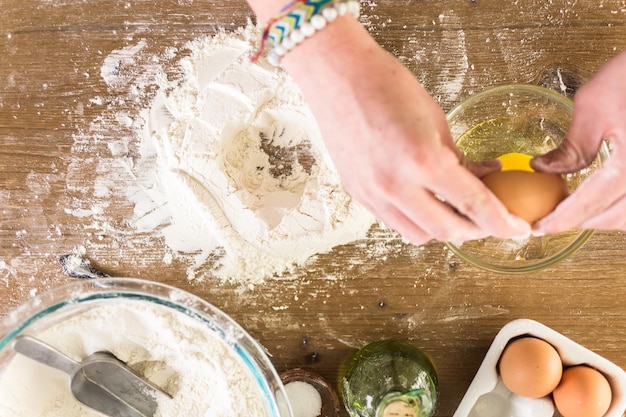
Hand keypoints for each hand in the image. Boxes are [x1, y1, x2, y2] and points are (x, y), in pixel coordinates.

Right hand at [282, 17, 529, 243]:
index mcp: (422, 160)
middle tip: (488, 221)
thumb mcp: (436, 120)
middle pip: (447, 231)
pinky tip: (424, 202)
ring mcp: (373, 193)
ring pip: (418, 235)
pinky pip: (393, 222)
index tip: (517, 229)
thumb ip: (460, 158)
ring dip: (442, 229)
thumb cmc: (387, 86)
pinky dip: (415, 219)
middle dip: (475, 231)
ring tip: (454, 211)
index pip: (474, 205)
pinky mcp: (358, 194)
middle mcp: (395, 185)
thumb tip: (483, 177)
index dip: (502, 223)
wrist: (339, 76)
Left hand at [532, 50, 625, 233]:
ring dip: (607, 219)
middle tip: (553, 221)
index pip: (592, 202)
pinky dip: (623, 208)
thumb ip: (571, 147)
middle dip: (583, 223)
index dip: (562, 219)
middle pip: (616, 217)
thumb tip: (542, 169)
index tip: (539, 227)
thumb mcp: (592, 105)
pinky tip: (607, 201)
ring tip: (577, 212)